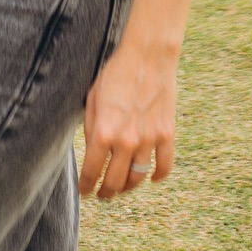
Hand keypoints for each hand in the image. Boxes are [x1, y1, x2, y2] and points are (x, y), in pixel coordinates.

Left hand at [79, 35, 176, 198]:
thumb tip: (93, 150)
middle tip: (102, 195)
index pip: (91, 171)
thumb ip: (92, 126)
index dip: (86, 186)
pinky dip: (158, 176)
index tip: (85, 191)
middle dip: (106, 192)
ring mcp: (148, 139)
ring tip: (122, 188)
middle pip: (115, 182)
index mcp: (104, 131)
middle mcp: (125, 141)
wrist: (147, 56)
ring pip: (138, 178)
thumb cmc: (115, 73)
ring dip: (128, 187)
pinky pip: (164, 166)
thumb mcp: (93, 97)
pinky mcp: (166, 134)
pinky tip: (151, 178)